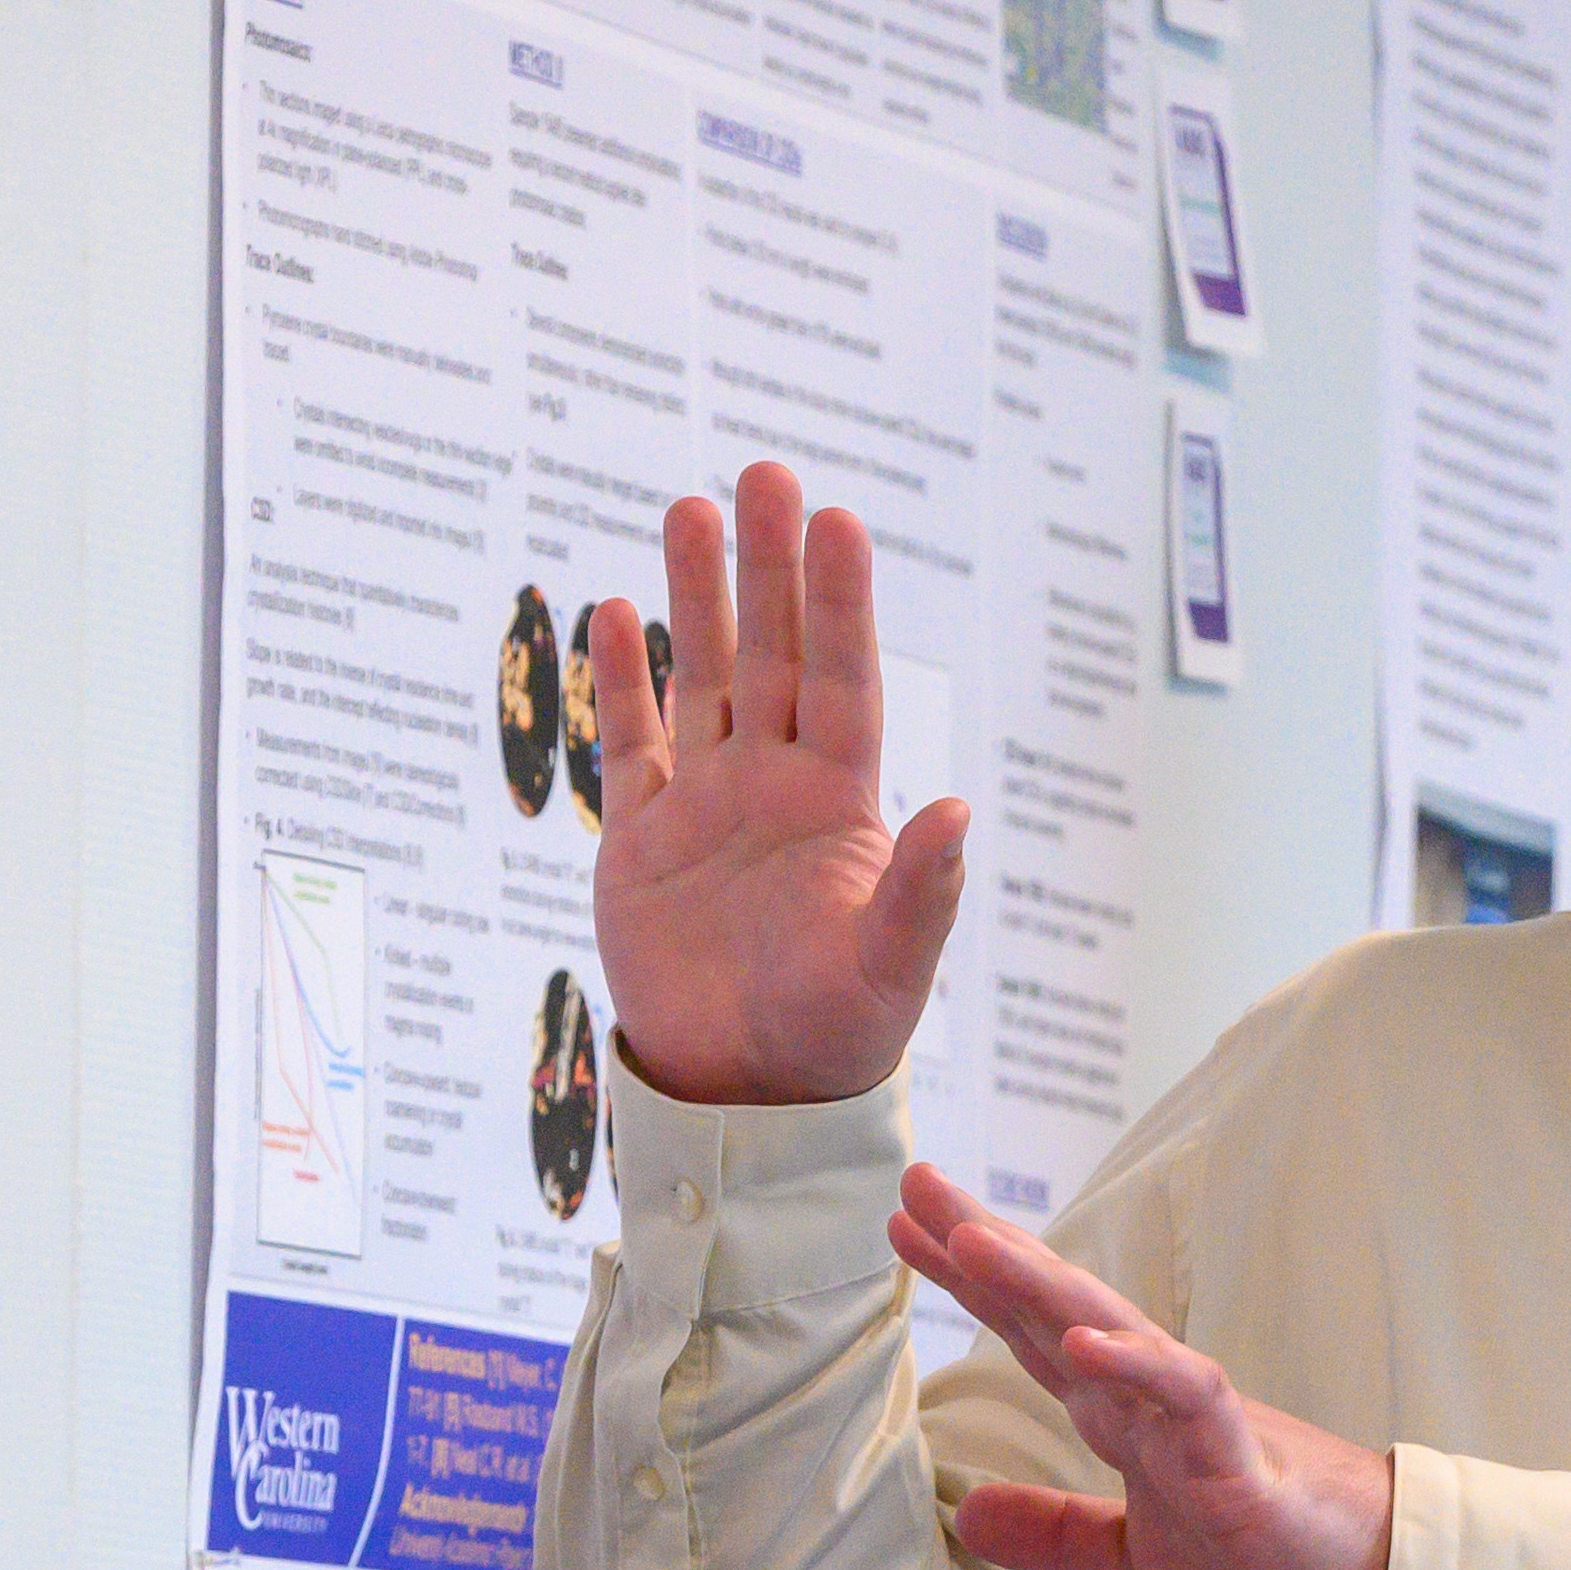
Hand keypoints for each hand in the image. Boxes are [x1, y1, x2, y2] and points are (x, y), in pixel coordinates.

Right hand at [586, 461, 973, 1105]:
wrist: (743, 1096)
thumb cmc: (835, 1039)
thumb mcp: (889, 972)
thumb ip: (921, 894)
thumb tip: (958, 811)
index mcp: (843, 805)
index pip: (843, 681)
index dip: (840, 603)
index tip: (838, 521)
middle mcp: (778, 785)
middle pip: (773, 654)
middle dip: (770, 567)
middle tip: (766, 473)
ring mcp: (708, 804)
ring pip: (703, 677)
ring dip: (697, 597)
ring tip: (691, 507)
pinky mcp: (642, 837)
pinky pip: (630, 741)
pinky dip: (620, 679)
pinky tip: (611, 610)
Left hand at [895, 1166, 1392, 1569]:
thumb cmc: (1268, 1553)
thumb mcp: (1134, 1555)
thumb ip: (1057, 1530)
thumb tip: (967, 1519)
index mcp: (1123, 1415)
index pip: (1032, 1331)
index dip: (969, 1280)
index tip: (906, 1224)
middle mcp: (1149, 1397)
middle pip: (1055, 1307)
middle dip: (985, 1246)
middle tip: (918, 1179)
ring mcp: (1193, 1418)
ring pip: (1110, 1331)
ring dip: (1042, 1285)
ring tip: (973, 1241)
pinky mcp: (1238, 1455)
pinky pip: (1185, 1397)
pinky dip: (1135, 1367)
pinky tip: (1080, 1344)